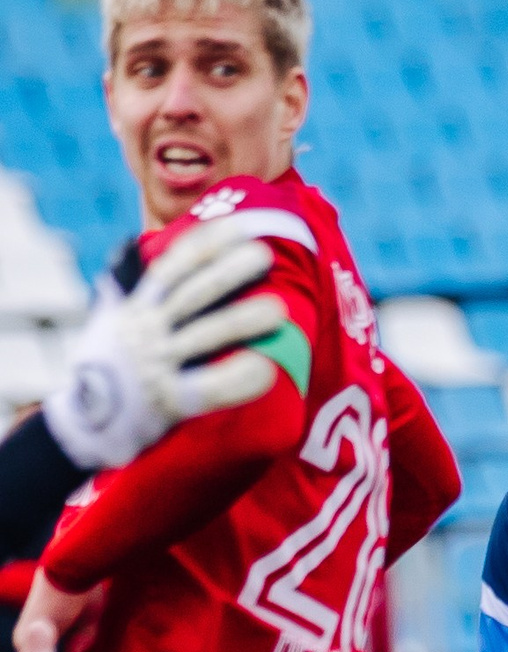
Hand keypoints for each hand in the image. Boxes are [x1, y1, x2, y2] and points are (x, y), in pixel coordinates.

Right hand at [44, 217, 286, 470]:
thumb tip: (131, 245)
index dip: (205, 245)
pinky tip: (268, 368)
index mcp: (135, 309)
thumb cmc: (109, 364)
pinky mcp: (168, 402)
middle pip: (192, 295)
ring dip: (241, 320)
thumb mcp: (109, 320)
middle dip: (228, 272)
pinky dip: (238, 378)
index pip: (171, 268)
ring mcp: (156, 366)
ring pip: (204, 336)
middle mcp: (145, 332)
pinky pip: (209, 387)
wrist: (84, 424)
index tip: (241, 227)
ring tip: (280, 308)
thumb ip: (123, 286)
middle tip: (265, 254)